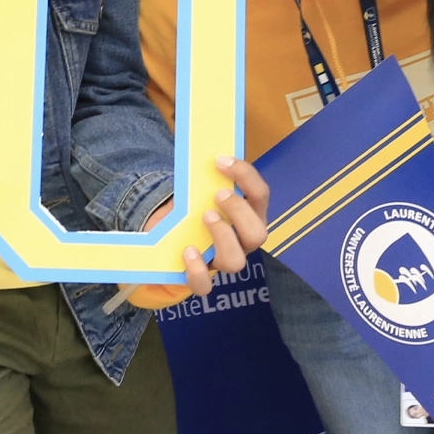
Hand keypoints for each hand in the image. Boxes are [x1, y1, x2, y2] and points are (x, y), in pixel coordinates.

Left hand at [144, 155, 271, 298]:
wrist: (172, 236)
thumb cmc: (196, 207)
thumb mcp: (204, 189)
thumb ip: (209, 175)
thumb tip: (204, 147)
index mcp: (250, 214)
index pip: (261, 195)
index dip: (245, 176)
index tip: (221, 160)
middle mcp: (242, 241)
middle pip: (258, 234)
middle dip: (239, 212)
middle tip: (218, 195)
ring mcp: (223, 260)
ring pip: (237, 262)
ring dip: (222, 237)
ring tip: (205, 217)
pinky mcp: (202, 278)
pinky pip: (205, 285)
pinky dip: (197, 270)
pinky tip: (187, 251)